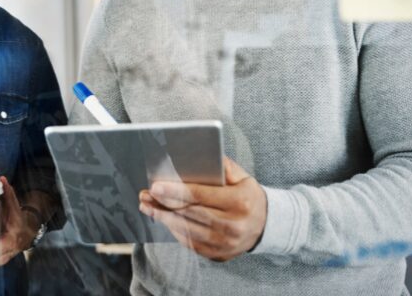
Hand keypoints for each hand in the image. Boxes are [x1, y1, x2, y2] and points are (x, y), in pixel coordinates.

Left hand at [139, 156, 265, 261]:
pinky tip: (163, 218)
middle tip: (145, 195)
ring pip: (186, 230)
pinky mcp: (218, 254)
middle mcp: (232, 226)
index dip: (175, 191)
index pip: (200, 196)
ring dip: (163, 218)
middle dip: (163, 204)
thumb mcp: (241, 176)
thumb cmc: (247, 195)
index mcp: (238, 202)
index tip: (155, 186)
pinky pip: (190, 242)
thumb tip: (193, 157)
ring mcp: (225, 244)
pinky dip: (174, 230)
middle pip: (189, 214)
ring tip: (148, 206)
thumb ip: (220, 166)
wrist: (266, 225)